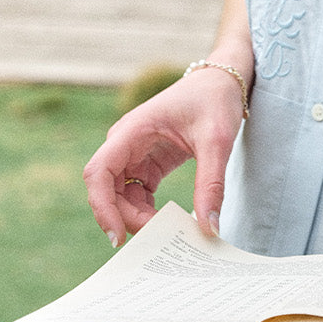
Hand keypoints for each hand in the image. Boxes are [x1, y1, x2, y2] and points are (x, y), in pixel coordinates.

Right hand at [82, 67, 245, 246]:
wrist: (222, 82)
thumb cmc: (215, 101)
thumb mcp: (217, 142)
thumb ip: (211, 185)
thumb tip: (208, 230)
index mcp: (133, 130)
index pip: (99, 172)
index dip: (102, 207)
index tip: (118, 236)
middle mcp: (126, 142)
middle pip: (107, 190)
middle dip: (126, 218)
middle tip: (159, 239)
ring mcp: (134, 153)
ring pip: (120, 196)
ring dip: (137, 217)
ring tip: (168, 233)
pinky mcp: (147, 163)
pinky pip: (137, 194)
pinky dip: (148, 212)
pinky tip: (168, 223)